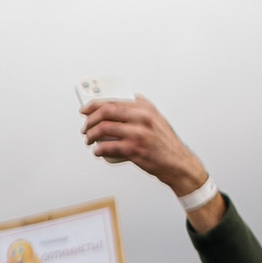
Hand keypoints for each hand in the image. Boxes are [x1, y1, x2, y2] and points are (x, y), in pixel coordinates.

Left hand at [82, 97, 211, 201]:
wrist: (177, 162)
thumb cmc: (164, 142)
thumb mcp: (157, 119)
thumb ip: (142, 108)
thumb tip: (124, 100)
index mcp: (145, 108)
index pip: (113, 101)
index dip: (94, 105)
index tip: (84, 110)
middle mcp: (142, 118)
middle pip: (106, 112)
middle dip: (90, 120)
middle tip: (85, 128)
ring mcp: (138, 133)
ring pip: (103, 129)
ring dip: (91, 136)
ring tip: (89, 140)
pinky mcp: (135, 149)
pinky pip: (108, 147)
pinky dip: (98, 150)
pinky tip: (98, 152)